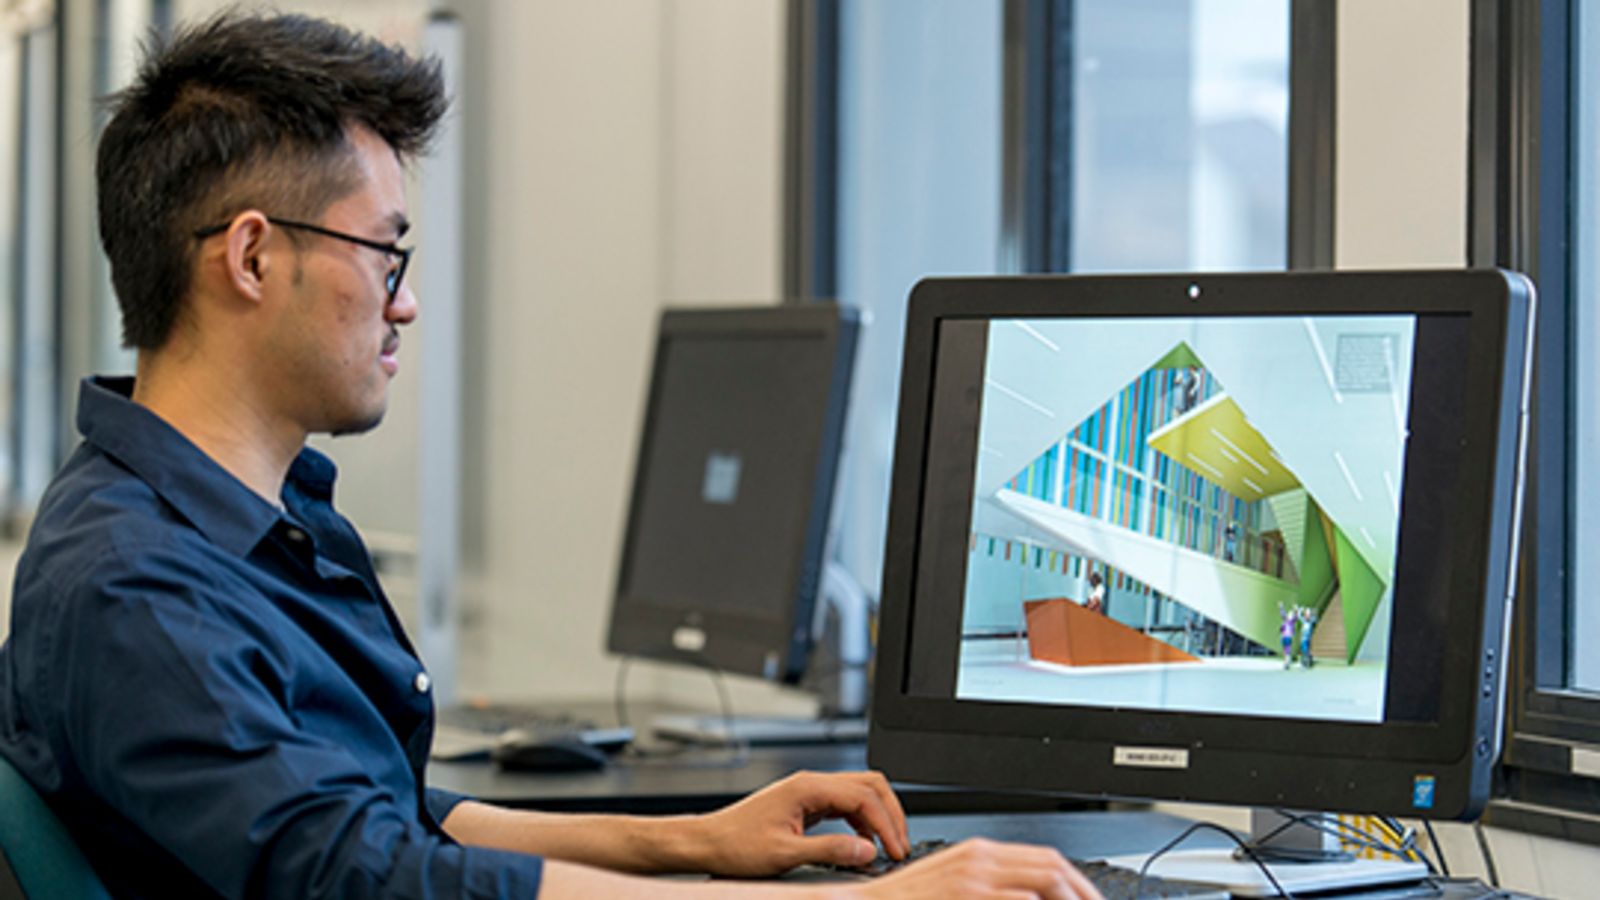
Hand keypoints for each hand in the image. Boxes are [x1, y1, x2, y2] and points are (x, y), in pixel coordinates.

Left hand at [690, 770, 910, 876]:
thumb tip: (867, 850)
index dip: (886, 824)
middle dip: (890, 813)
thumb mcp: (785, 853)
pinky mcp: (806, 804)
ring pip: (859, 792)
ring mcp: (809, 792)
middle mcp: (811, 783)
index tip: (896, 849)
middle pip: (869, 785)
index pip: (864, 797)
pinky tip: (863, 843)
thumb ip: (830, 850)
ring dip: (878, 816)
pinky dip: (861, 821)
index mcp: (808, 787)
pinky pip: (845, 805)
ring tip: (887, 846)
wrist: (708, 842)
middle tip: (900, 845)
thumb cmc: (737, 845)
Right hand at [852, 838, 1101, 899]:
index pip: (1044, 858)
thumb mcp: (952, 883)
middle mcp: (980, 859)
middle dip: (1084, 892)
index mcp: (978, 852)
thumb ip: (990, 887)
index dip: (1076, 881)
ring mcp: (975, 878)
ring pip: (1045, 881)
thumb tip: (1028, 897)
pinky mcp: (968, 896)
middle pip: (1052, 866)